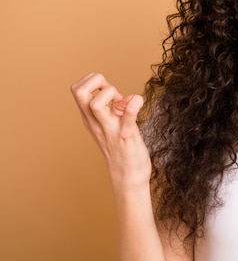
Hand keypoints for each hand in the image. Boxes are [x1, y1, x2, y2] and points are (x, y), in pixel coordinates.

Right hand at [70, 73, 150, 191]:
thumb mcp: (111, 127)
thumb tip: (123, 98)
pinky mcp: (126, 136)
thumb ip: (114, 111)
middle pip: (79, 92)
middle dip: (95, 80)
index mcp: (90, 120)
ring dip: (111, 93)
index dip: (93, 82)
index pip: (77, 89)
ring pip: (96, 104)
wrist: (127, 180)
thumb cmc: (122, 152)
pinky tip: (138, 104)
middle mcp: (96, 124)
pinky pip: (128, 116)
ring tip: (123, 103)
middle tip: (112, 92)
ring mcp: (110, 130)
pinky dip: (135, 104)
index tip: (108, 91)